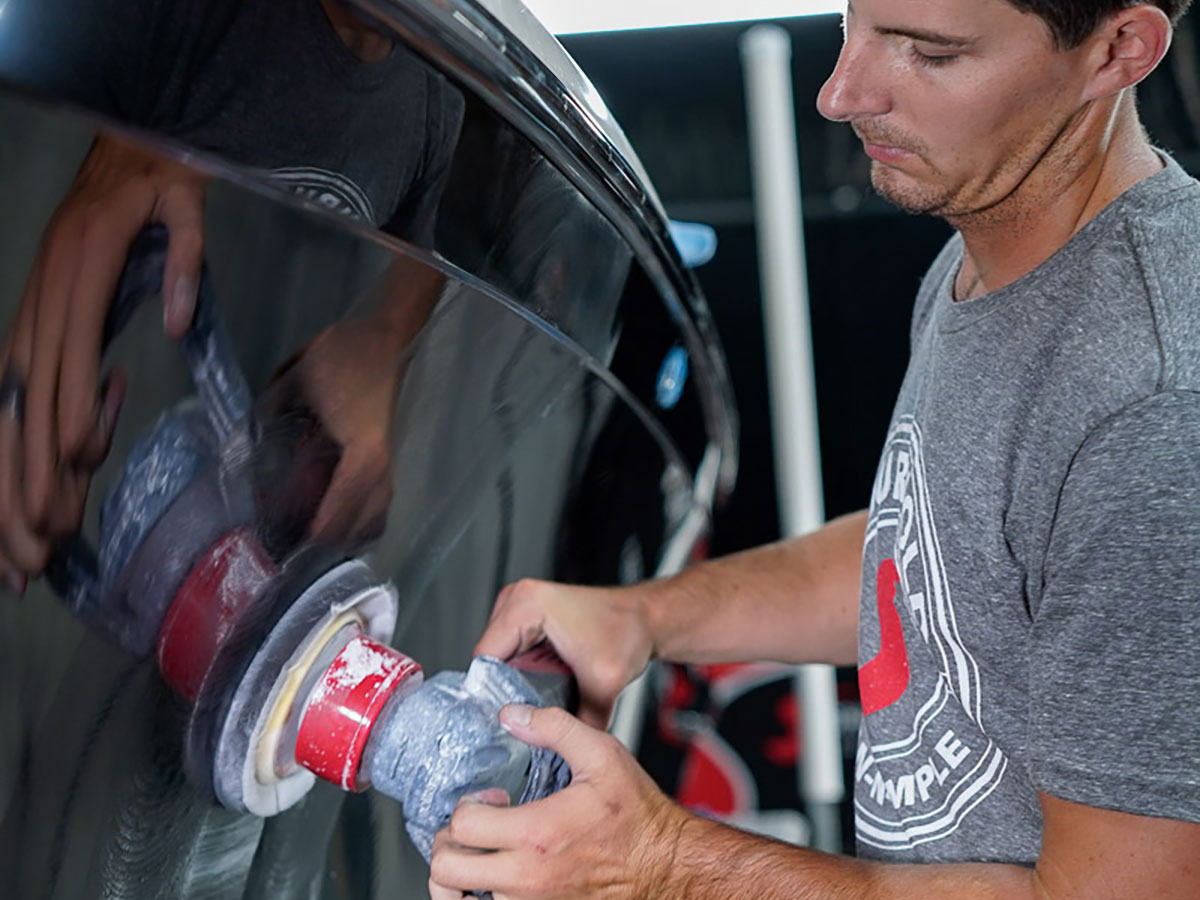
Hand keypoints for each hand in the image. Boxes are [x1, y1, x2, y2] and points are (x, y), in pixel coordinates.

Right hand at [0, 133, 204, 589]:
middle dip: (26, 472)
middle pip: (26, 395)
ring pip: (6, 407)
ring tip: (14, 556)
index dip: (71, 405)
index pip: (69, 351)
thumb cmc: (159, 181)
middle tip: (35, 547)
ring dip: (4, 480)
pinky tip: (7, 496)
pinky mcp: (29, 326)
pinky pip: (8, 396)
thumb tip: (179, 325)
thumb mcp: (183, 208)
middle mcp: (41, 299)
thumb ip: (186, 262)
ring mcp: (27, 315)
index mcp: (78, 269)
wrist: (123, 145)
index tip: (76, 461)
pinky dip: (3, 448)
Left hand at [260, 316, 404, 550]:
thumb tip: (243, 442)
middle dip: (324, 548)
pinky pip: (380, 507)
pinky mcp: (391, 462)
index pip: (335, 517)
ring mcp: (391, 469)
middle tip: (288, 555)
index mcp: (362, 458)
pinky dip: (361, 522)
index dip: (306, 541)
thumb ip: (270, 412)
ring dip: (345, 538)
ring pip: (374, 522)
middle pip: (356, 530)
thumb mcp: (298, 380)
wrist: (387, 337)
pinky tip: (340, 523)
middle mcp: (381, 472)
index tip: (278, 555)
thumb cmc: (346, 357)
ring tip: (312, 546)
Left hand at [428, 704, 685, 899]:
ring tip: (477, 854)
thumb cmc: (637, 818)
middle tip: (470, 827)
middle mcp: (526, 878)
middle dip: (449, 841)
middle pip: (446, 869)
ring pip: (457, 899)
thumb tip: (512, 715)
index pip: (463, 825)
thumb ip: (554, 727)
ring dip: (459, 875)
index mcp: (537, 835)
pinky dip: (479, 894)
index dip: (468, 805)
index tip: (492, 798)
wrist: (664, 866)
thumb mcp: (602, 755)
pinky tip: (495, 875)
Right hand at [476, 579, 654, 728]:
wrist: (645, 618)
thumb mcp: (604, 684)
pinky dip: (520, 670)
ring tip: (538, 695)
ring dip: (511, 680)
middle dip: (504, 688)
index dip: (492, 693)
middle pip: (488, 658)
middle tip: (527, 712)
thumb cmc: (628, 630)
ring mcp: (519, 606)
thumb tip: (560, 751)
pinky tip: (540, 682)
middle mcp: (518, 599)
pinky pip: (508, 652)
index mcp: (527, 604)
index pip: (485, 657)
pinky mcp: (526, 617)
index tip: (507, 717)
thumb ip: (581, 722)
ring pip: (496, 657)